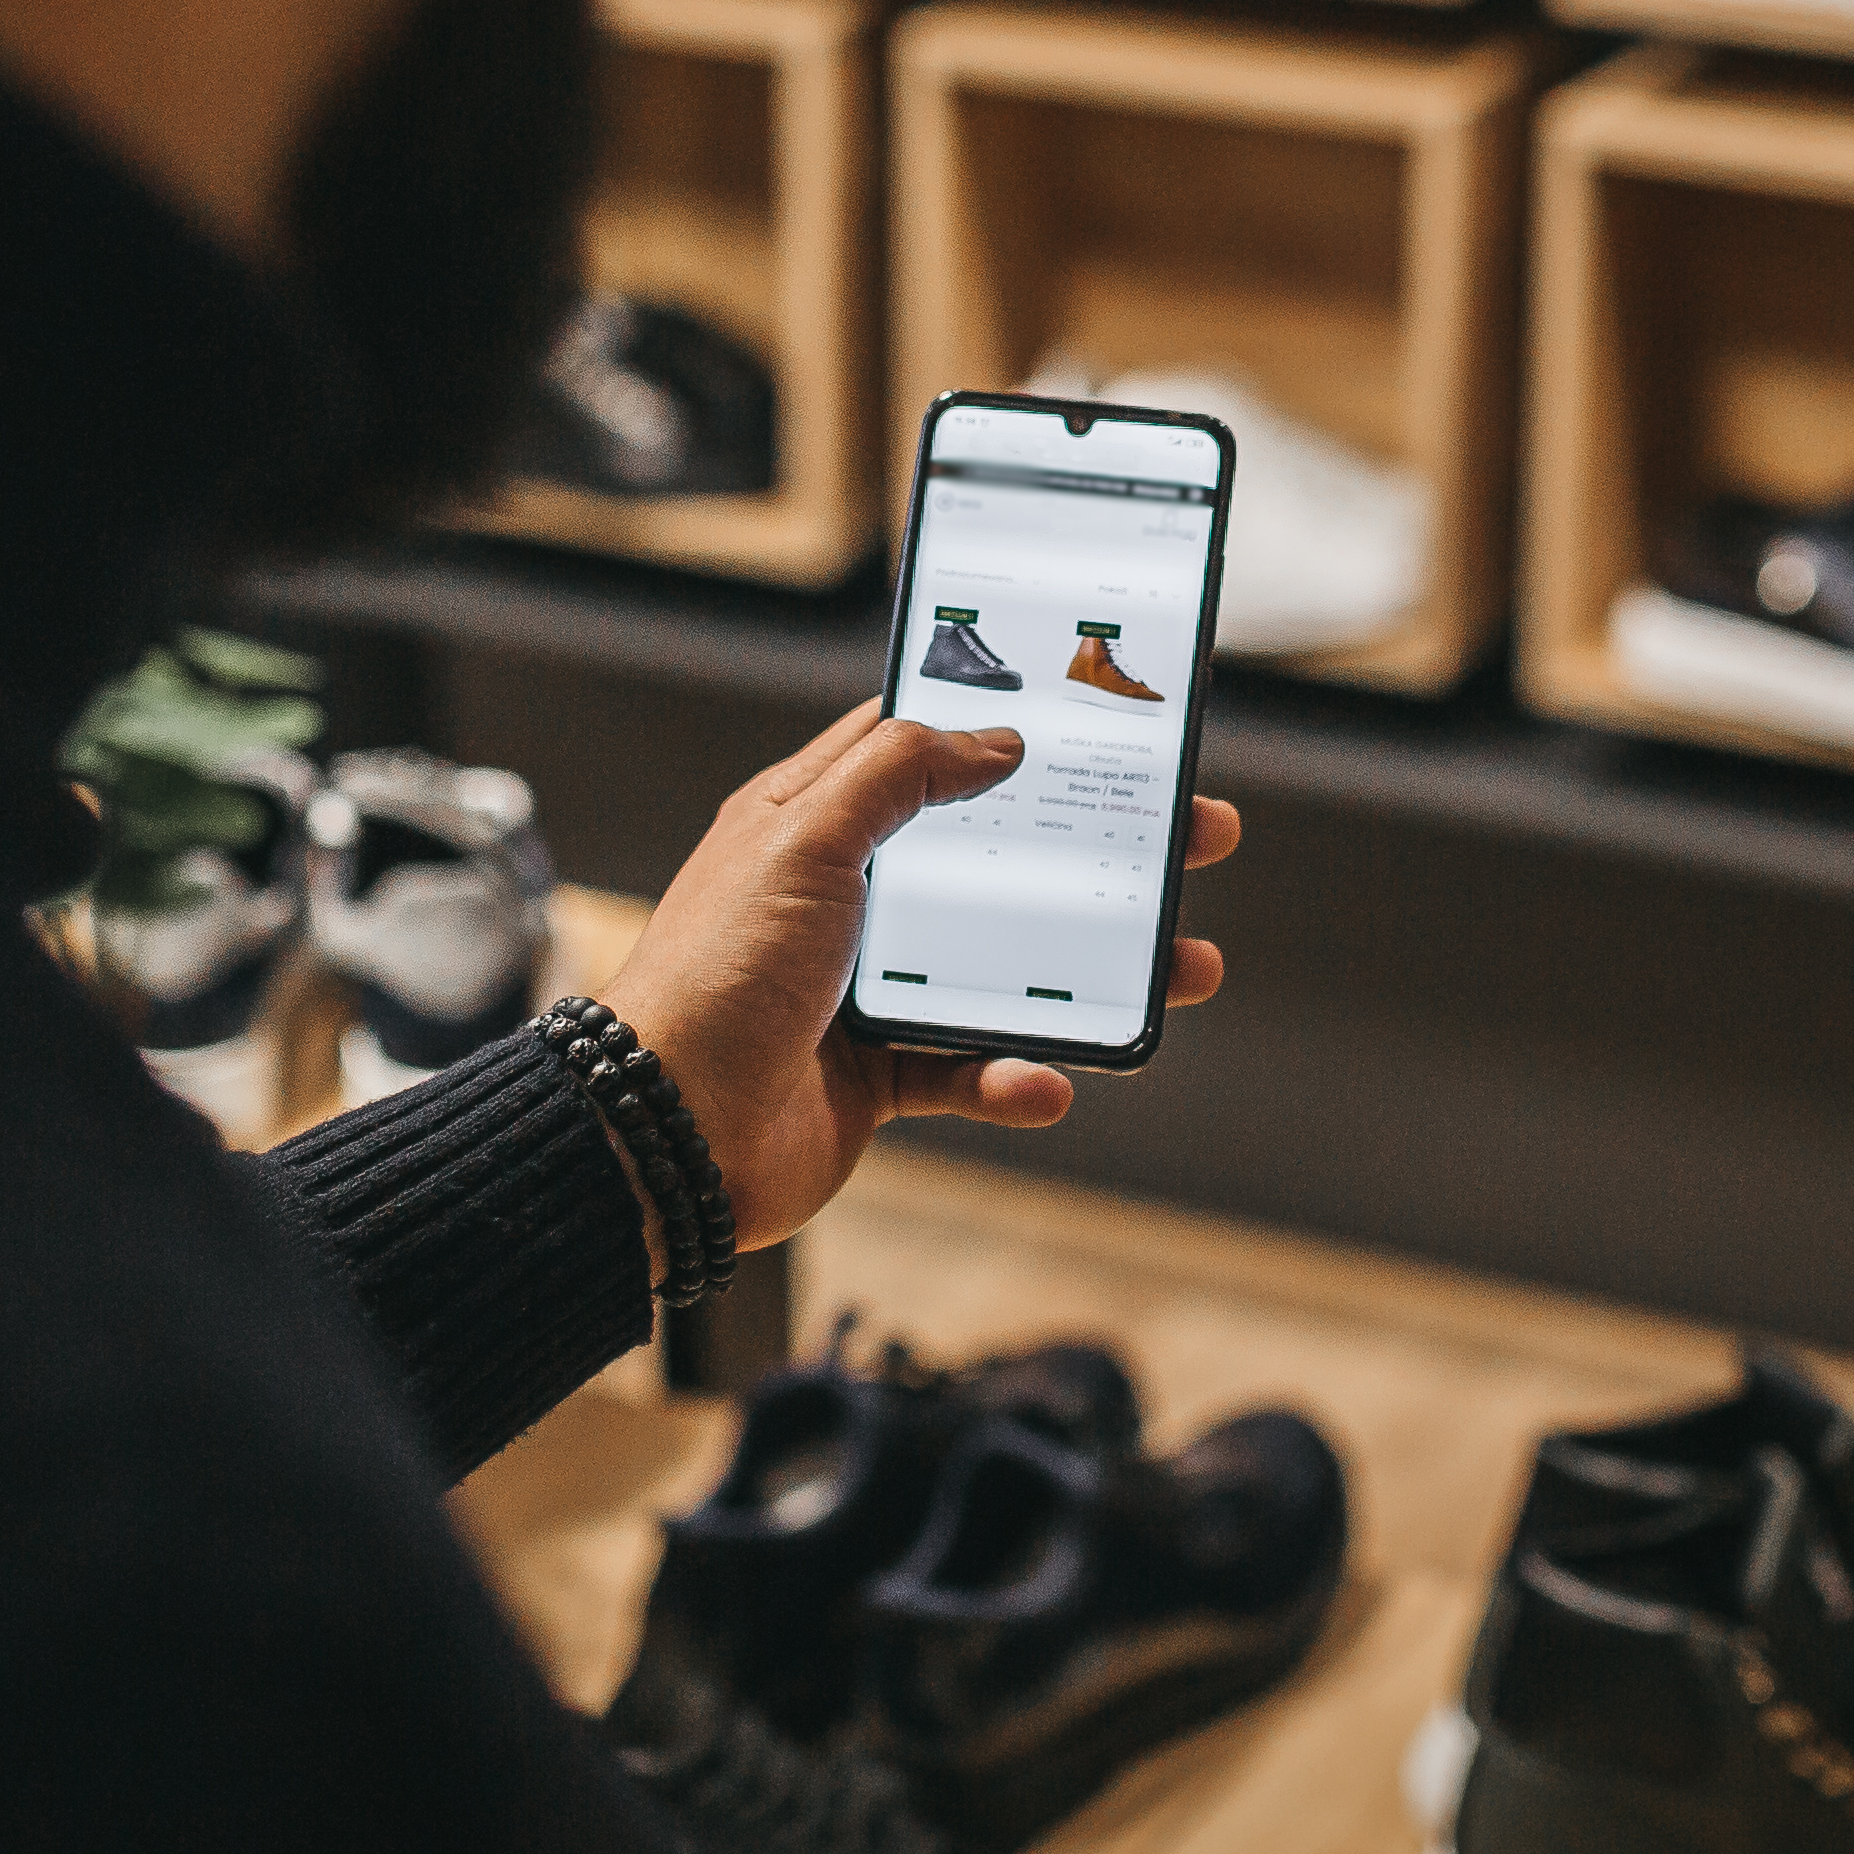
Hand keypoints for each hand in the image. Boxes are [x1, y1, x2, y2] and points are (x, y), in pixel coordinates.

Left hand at [599, 702, 1240, 1257]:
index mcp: (809, 823)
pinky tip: (1049, 1078)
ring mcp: (864, 990)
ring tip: (1180, 971)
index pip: (918, 751)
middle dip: (1094, 851)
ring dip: (1093, 972)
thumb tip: (992, 739)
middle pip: (994, 858)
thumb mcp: (800, 839)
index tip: (1091, 721)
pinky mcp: (878, 1077)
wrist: (664, 1132)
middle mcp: (843, 900)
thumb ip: (896, 774)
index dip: (1004, 728)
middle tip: (1188, 838)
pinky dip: (1016, 1077)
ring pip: (1004, 967)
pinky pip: (970, 1070)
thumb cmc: (711, 978)